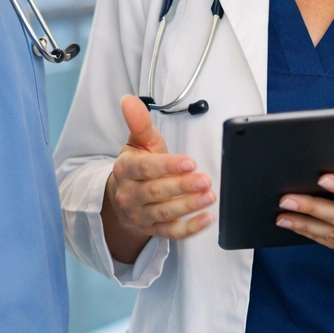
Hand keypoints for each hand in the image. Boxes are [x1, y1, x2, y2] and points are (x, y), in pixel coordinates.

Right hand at [101, 96, 214, 263]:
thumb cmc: (138, 164)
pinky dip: (189, 229)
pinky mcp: (152, 230)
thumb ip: (139, 122)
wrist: (124, 196)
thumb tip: (129, 100)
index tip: (189, 162)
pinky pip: (171, 232)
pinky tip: (207, 219)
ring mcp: (140, 215)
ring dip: (188, 206)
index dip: (167, 166)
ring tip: (209, 197)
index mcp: (125, 169)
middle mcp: (129, 195)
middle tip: (205, 179)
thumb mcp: (138, 142)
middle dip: (181, 187)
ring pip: (164, 213)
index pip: (145, 168)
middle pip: (155, 192)